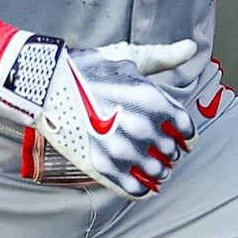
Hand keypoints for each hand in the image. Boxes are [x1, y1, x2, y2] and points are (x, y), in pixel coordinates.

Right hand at [0, 34, 207, 194]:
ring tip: (149, 165)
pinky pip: (135, 190)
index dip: (184, 136)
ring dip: (157, 171)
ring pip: (157, 174)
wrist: (46, 84)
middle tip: (159, 149)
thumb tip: (190, 47)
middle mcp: (142, 127)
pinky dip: (142, 188)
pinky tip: (138, 181)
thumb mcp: (129, 58)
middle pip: (172, 153)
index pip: (186, 131)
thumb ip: (164, 56)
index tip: (178, 137)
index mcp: (152, 101)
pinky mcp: (102, 167)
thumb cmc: (89, 69)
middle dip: (168, 151)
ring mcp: (122, 150)